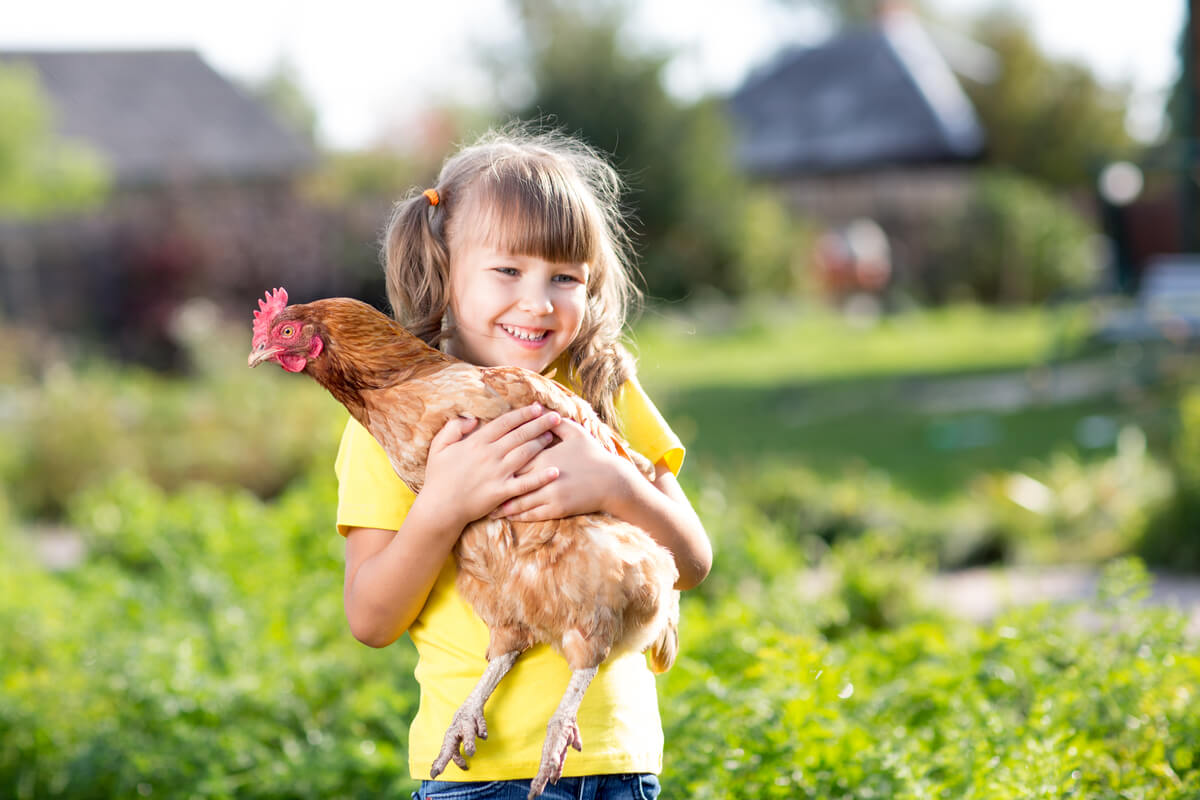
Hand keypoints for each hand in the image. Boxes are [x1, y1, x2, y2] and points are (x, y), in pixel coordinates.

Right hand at [421, 404, 562, 528]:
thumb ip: (453, 428)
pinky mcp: (502, 492)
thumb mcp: (439, 447)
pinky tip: (555, 471)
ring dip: (541, 443)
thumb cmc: (438, 477)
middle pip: (520, 435)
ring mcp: (497, 474)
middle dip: (540, 424)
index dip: (522, 414)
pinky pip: (525, 484)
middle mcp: (490, 455)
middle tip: (555, 416)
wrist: (439, 508)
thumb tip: (472, 419)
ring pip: (525, 454)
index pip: (505, 423)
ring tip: (553, 436)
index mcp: (477, 442)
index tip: (537, 407)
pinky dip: (541, 478)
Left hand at [491, 418, 638, 521]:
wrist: (612, 481)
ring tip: (485, 507)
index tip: (483, 462)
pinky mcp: (557, 509)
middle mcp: (544, 476)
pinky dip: (518, 515)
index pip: (514, 458)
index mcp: (544, 456)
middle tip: (474, 486)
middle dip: (493, 485)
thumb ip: (553, 421)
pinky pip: (532, 513)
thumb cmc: (592, 454)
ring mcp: (550, 494)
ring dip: (501, 505)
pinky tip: (507, 515)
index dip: (498, 461)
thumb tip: (538, 408)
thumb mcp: (575, 432)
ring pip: (519, 501)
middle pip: (511, 481)